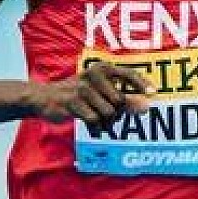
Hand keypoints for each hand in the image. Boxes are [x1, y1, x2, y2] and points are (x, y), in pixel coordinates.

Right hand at [29, 62, 154, 129]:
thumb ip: (123, 99)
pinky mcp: (72, 102)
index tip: (154, 94)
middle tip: (105, 116)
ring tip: (96, 121)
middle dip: (116, 114)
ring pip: (109, 113)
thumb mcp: (100, 94)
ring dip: (106, 124)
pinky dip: (96, 129)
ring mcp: (82, 88)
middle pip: (120, 102)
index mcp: (102, 69)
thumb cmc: (77, 95)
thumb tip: (146, 106)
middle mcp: (93, 75)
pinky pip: (95, 121)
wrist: (43, 98)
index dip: (142, 84)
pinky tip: (90, 127)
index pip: (128, 74)